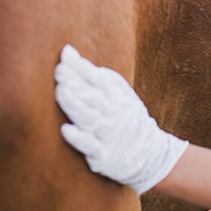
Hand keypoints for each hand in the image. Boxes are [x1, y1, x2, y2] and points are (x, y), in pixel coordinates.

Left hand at [54, 44, 187, 193]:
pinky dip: (79, 138)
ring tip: (61, 92)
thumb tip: (69, 54)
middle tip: (60, 71)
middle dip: (76, 83)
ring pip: (90, 119)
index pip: (98, 79)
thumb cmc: (126, 118)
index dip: (81, 68)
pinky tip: (65, 129)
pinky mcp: (103, 156)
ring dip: (75, 105)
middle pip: (94, 97)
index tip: (65, 55)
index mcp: (117, 97)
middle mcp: (114, 114)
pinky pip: (91, 147)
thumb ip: (96, 75)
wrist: (150, 155)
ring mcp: (109, 135)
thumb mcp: (120, 94)